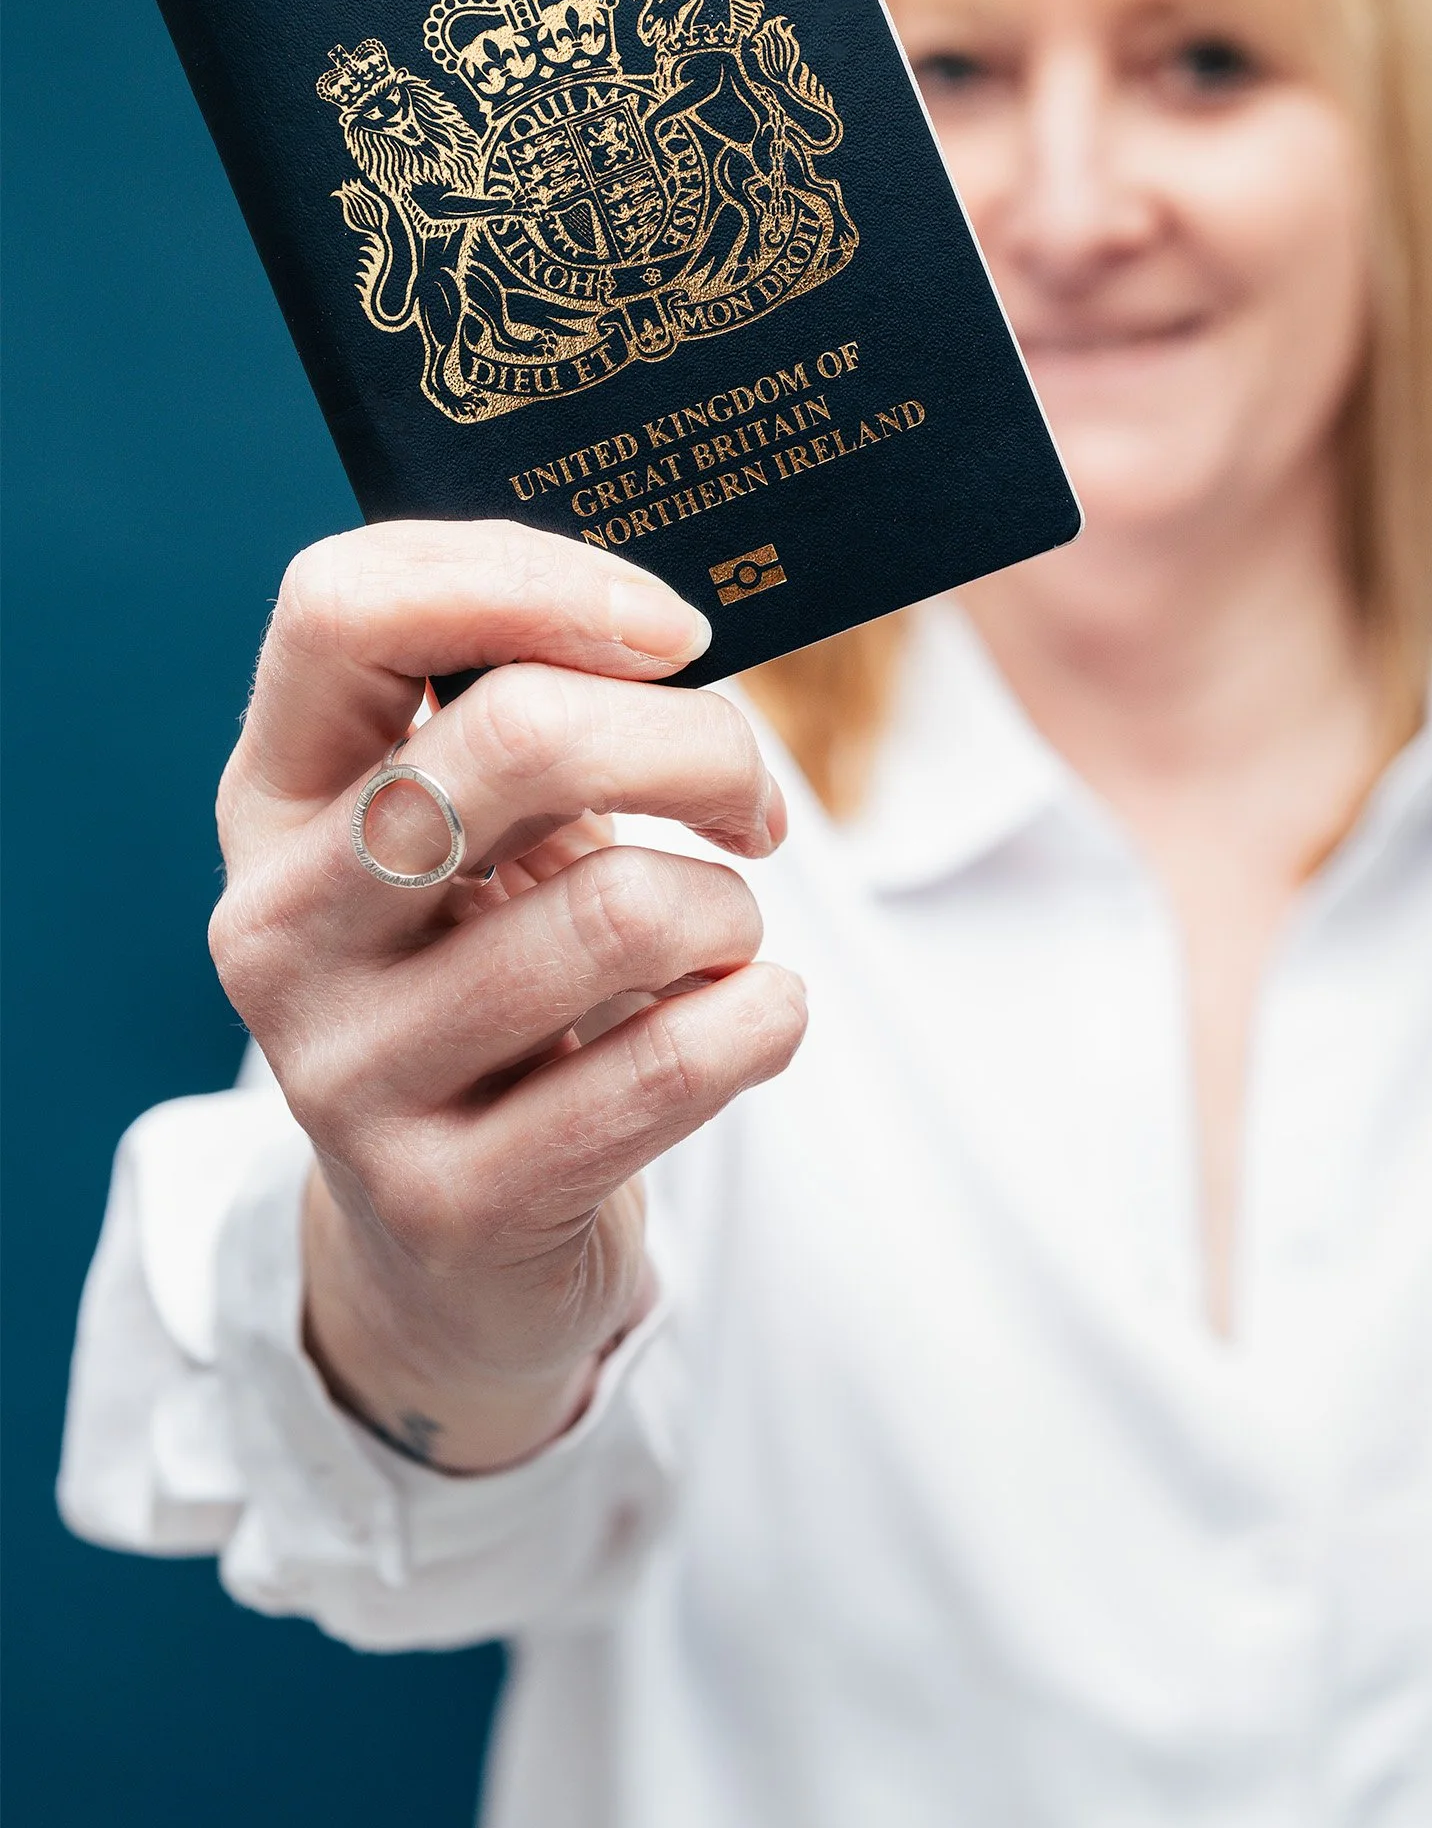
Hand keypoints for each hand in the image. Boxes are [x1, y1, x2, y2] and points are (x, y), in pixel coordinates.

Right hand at [210, 520, 805, 1470]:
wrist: (457, 1249)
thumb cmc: (499, 976)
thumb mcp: (484, 834)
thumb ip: (535, 708)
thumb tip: (666, 625)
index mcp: (274, 795)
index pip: (344, 607)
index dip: (531, 577)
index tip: (673, 629)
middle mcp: (277, 925)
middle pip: (519, 738)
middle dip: (698, 745)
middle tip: (751, 798)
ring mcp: (345, 1074)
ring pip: (623, 908)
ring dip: (730, 913)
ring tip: (721, 943)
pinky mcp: (449, 1202)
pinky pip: (671, 1063)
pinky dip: (760, 1019)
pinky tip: (747, 1022)